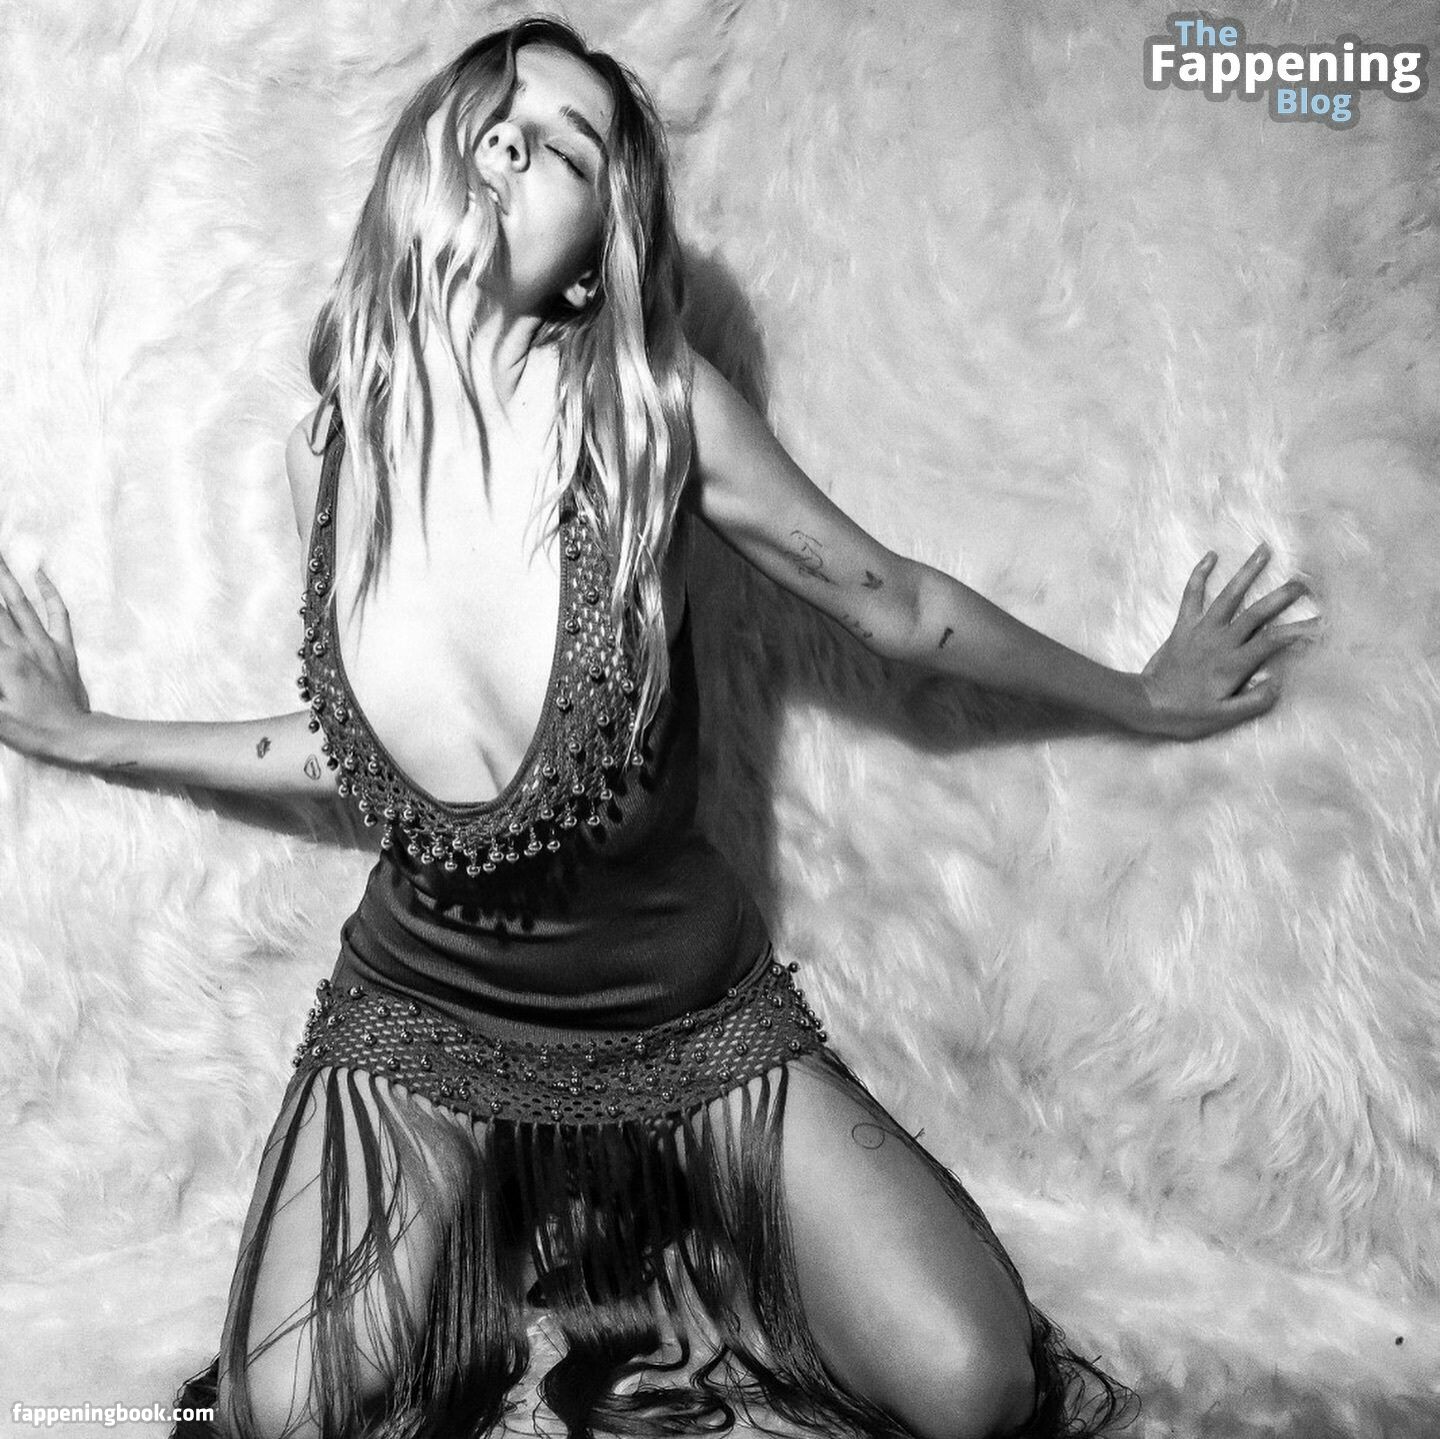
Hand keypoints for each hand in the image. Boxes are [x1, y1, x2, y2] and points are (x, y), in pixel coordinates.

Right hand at [0, 548, 92, 760]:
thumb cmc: (33, 730)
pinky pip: (58, 615)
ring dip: (7, 578)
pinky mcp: (64, 649)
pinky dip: (49, 593)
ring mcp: (47, 645)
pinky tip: (40, 573)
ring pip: (22, 604)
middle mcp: (25, 647)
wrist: (77, 737)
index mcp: (6, 662)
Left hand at [1138, 542, 1318, 739]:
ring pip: (1228, 596)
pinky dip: (1200, 574)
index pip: (1273, 641)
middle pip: (1256, 612)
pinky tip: (1211, 555)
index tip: (1321, 620)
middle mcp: (1220, 641)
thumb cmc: (1187, 714)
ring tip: (1264, 549)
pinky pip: (1191, 595)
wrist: (1146, 704)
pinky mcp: (1183, 626)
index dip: (1299, 630)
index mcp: (1234, 663)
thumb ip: (1255, 702)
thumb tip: (1279, 682)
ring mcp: (1200, 630)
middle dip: (1282, 595)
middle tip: (1305, 581)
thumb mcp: (1224, 717)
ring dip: (1247, 572)